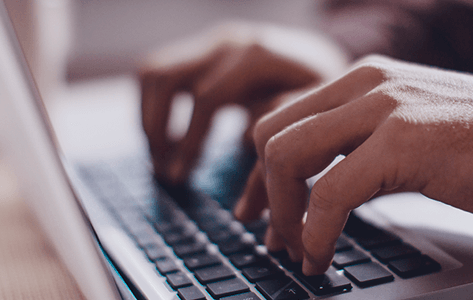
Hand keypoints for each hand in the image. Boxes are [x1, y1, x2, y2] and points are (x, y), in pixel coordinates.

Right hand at [139, 21, 346, 183]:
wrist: (323, 56)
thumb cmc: (323, 92)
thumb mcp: (314, 117)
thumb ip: (280, 143)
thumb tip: (243, 188)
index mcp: (258, 56)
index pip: (206, 98)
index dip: (189, 143)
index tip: (179, 178)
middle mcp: (229, 42)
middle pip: (165, 77)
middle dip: (156, 129)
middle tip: (163, 171)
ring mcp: (212, 42)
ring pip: (153, 71)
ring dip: (148, 116)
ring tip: (161, 157)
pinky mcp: (203, 50)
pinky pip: (159, 71)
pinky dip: (154, 105)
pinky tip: (171, 138)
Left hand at [234, 55, 472, 274]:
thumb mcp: (404, 131)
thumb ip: (357, 146)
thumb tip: (313, 186)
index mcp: (360, 80)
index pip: (282, 119)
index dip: (259, 171)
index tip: (256, 208)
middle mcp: (364, 84)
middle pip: (271, 135)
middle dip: (263, 192)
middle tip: (273, 236)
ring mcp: (383, 108)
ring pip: (287, 157)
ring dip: (282, 213)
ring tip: (295, 249)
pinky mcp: (403, 142)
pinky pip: (329, 192)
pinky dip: (314, 231)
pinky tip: (319, 254)